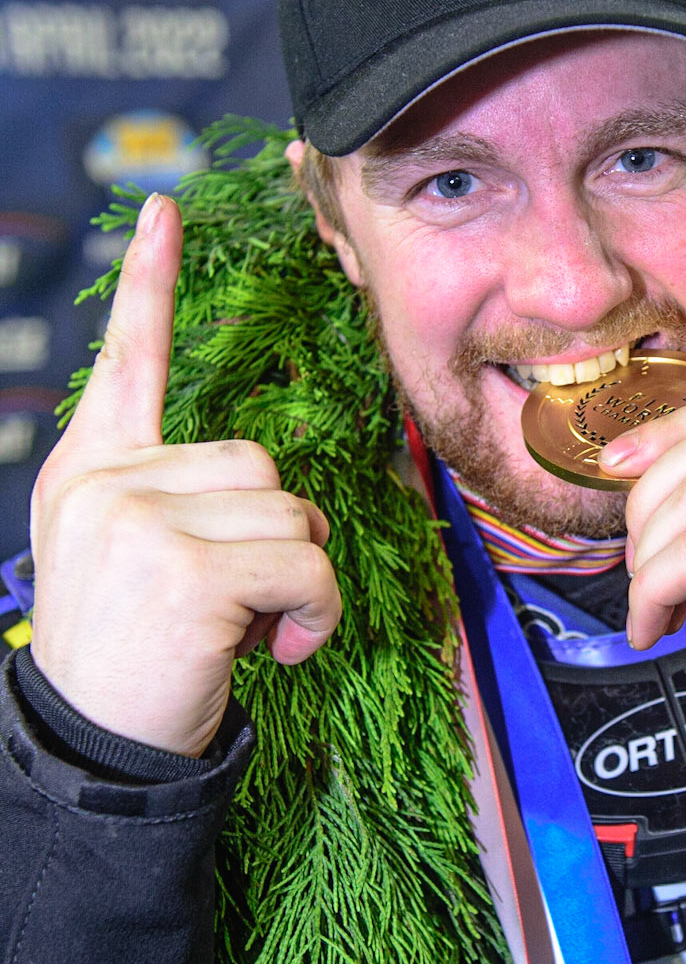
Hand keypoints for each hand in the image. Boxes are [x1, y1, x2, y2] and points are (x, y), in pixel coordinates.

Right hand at [29, 193, 340, 755]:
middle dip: (279, 532)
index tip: (163, 210)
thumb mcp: (128, 560)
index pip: (129, 362)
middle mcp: (107, 481)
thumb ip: (171, 498)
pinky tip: (271, 650)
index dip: (150, 285)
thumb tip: (267, 486)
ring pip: (291, 508)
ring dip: (300, 577)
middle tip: (241, 604)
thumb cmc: (134, 660)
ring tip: (249, 630)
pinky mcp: (185, 568)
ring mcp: (139, 520)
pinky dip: (315, 612)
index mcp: (91, 471)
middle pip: (259, 459)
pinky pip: (307, 560)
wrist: (96, 753)